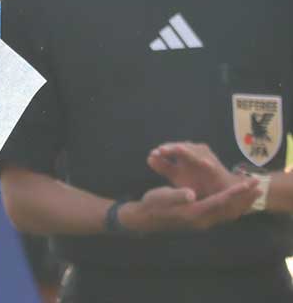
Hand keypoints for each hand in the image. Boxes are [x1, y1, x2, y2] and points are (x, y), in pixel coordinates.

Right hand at [120, 178, 259, 233]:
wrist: (146, 218)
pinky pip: (221, 214)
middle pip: (228, 209)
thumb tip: (191, 193)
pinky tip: (237, 202)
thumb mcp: (163, 196)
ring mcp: (202, 221)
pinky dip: (232, 207)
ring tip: (253, 194)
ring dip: (241, 203)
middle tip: (259, 188)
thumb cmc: (153, 204)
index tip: (247, 184)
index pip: (219, 201)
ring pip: (227, 213)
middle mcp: (202, 219)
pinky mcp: (200, 219)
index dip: (234, 192)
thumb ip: (178, 195)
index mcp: (194, 212)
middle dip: (244, 198)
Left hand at [148, 141, 238, 198]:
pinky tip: (204, 163)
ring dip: (187, 150)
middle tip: (161, 150)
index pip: (169, 149)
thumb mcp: (176, 176)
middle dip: (171, 148)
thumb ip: (163, 167)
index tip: (153, 154)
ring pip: (195, 152)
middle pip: (180, 147)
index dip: (161, 151)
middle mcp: (192, 152)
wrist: (218, 194)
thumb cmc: (195, 183)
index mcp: (181, 155)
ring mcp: (204, 158)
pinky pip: (211, 164)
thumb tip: (149, 158)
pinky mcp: (216, 167)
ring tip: (178, 149)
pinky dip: (207, 163)